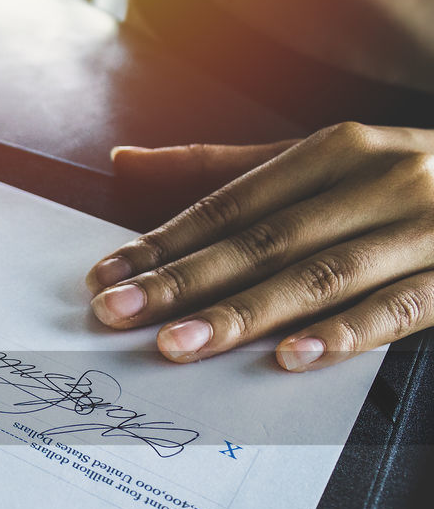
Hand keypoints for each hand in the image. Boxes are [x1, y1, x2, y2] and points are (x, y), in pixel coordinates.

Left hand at [86, 122, 433, 370]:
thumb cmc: (399, 180)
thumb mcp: (321, 161)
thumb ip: (223, 169)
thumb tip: (124, 159)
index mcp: (335, 149)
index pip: (231, 202)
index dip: (165, 241)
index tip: (106, 277)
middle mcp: (378, 181)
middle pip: (265, 239)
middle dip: (184, 280)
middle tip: (119, 314)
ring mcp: (423, 229)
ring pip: (321, 275)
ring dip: (245, 314)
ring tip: (179, 345)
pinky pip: (398, 310)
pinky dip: (344, 334)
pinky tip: (289, 359)